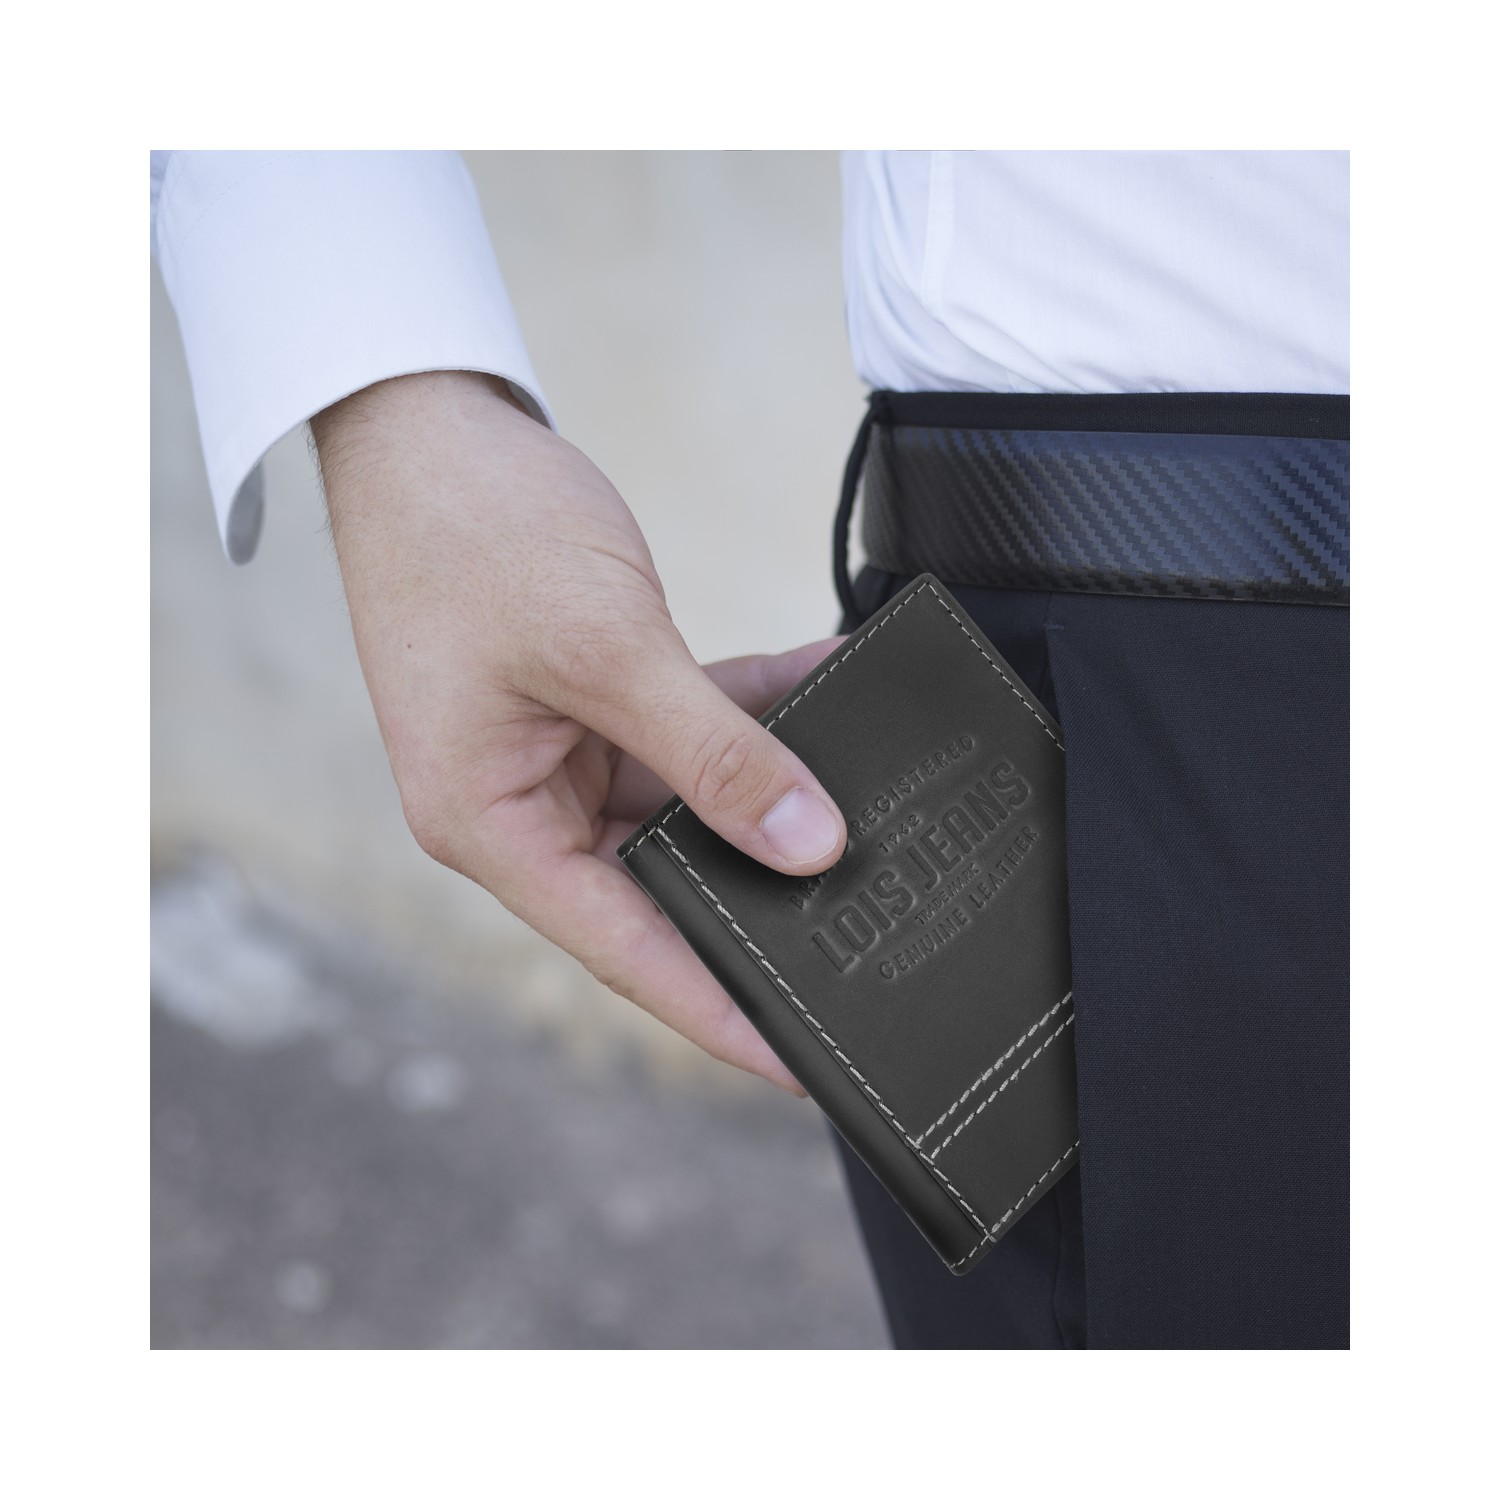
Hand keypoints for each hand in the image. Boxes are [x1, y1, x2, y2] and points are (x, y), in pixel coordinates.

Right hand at [313, 371, 846, 1092]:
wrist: (423, 422)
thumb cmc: (471, 529)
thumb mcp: (606, 648)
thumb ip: (713, 753)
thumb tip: (808, 843)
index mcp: (490, 823)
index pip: (624, 948)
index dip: (718, 1009)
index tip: (805, 1065)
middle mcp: (521, 804)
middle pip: (659, 884)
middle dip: (760, 893)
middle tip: (867, 935)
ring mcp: (556, 751)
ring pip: (686, 803)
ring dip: (767, 786)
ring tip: (868, 802)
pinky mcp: (591, 700)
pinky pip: (687, 727)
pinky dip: (750, 712)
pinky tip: (827, 691)